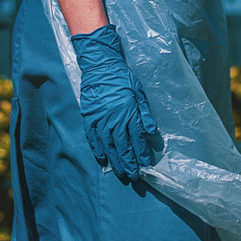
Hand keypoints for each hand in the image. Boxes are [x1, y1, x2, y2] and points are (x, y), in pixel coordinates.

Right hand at [70, 23, 157, 180]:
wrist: (100, 65)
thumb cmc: (122, 77)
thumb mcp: (139, 92)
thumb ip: (145, 113)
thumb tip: (151, 132)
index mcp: (128, 112)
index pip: (137, 138)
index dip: (141, 153)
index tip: (145, 164)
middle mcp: (114, 119)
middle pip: (122, 146)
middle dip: (129, 162)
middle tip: (134, 175)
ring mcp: (99, 119)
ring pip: (108, 145)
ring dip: (115, 160)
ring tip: (121, 172)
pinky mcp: (88, 117)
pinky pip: (93, 137)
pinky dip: (97, 149)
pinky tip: (103, 159)